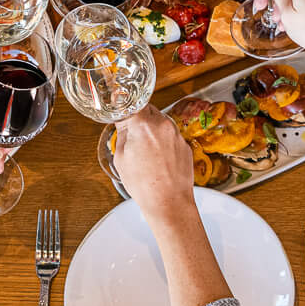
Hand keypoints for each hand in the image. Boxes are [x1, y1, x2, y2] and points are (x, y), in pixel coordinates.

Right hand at [110, 107, 195, 222]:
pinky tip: (157, 157)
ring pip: (160, 121)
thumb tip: (123, 122)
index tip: (120, 109)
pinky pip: (170, 135)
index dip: (124, 106)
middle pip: (148, 109)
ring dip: (152, 129)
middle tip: (131, 134)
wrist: (169, 202)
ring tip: (145, 150)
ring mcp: (176, 134)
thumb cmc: (145, 185)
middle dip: (138, 118)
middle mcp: (163, 125)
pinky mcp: (184, 144)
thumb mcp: (121, 158)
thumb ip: (122, 134)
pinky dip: (163, 140)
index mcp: (143, 126)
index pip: (131, 103)